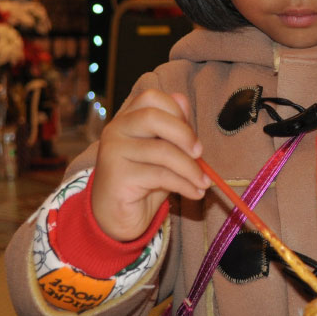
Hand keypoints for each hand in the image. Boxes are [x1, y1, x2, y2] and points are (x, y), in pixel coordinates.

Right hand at [91, 90, 209, 240]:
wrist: (117, 217)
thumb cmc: (144, 182)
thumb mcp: (162, 152)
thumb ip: (172, 128)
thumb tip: (183, 99)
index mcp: (126, 119)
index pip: (151, 97)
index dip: (176, 111)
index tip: (191, 135)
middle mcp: (115, 130)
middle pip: (153, 117)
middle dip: (184, 134)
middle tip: (200, 154)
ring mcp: (113, 152)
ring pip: (162, 151)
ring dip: (190, 168)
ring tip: (203, 182)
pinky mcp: (117, 176)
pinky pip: (161, 176)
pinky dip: (185, 185)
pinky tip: (195, 192)